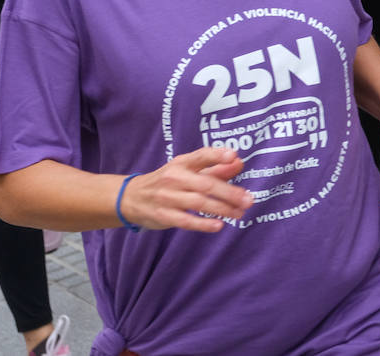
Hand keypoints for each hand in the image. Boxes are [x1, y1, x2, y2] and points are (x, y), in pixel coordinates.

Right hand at [118, 146, 254, 231]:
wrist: (131, 197)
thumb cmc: (167, 181)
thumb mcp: (187, 170)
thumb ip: (214, 167)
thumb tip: (238, 162)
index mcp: (181, 163)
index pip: (201, 156)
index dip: (217, 155)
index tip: (233, 156)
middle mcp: (174, 178)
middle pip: (206, 184)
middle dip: (229, 193)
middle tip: (248, 200)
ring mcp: (167, 197)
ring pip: (199, 203)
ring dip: (222, 209)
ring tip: (239, 214)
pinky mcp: (164, 215)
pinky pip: (186, 220)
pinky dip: (203, 224)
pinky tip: (218, 225)